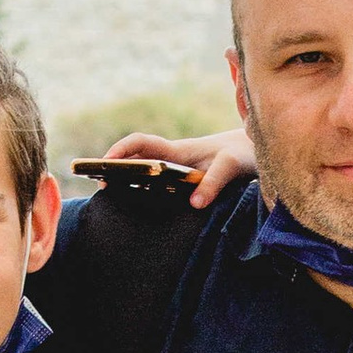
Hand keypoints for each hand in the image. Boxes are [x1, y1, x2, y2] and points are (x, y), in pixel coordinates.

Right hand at [108, 124, 256, 209]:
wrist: (251, 151)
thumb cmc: (241, 154)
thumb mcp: (231, 166)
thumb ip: (214, 183)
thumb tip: (195, 204)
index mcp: (177, 150)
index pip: (141, 143)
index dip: (121, 150)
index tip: (106, 163)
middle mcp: (171, 158)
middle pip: (134, 160)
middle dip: (115, 169)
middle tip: (101, 187)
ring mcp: (174, 171)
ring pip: (142, 174)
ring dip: (127, 184)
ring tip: (111, 199)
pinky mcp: (180, 183)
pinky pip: (155, 187)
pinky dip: (144, 195)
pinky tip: (137, 210)